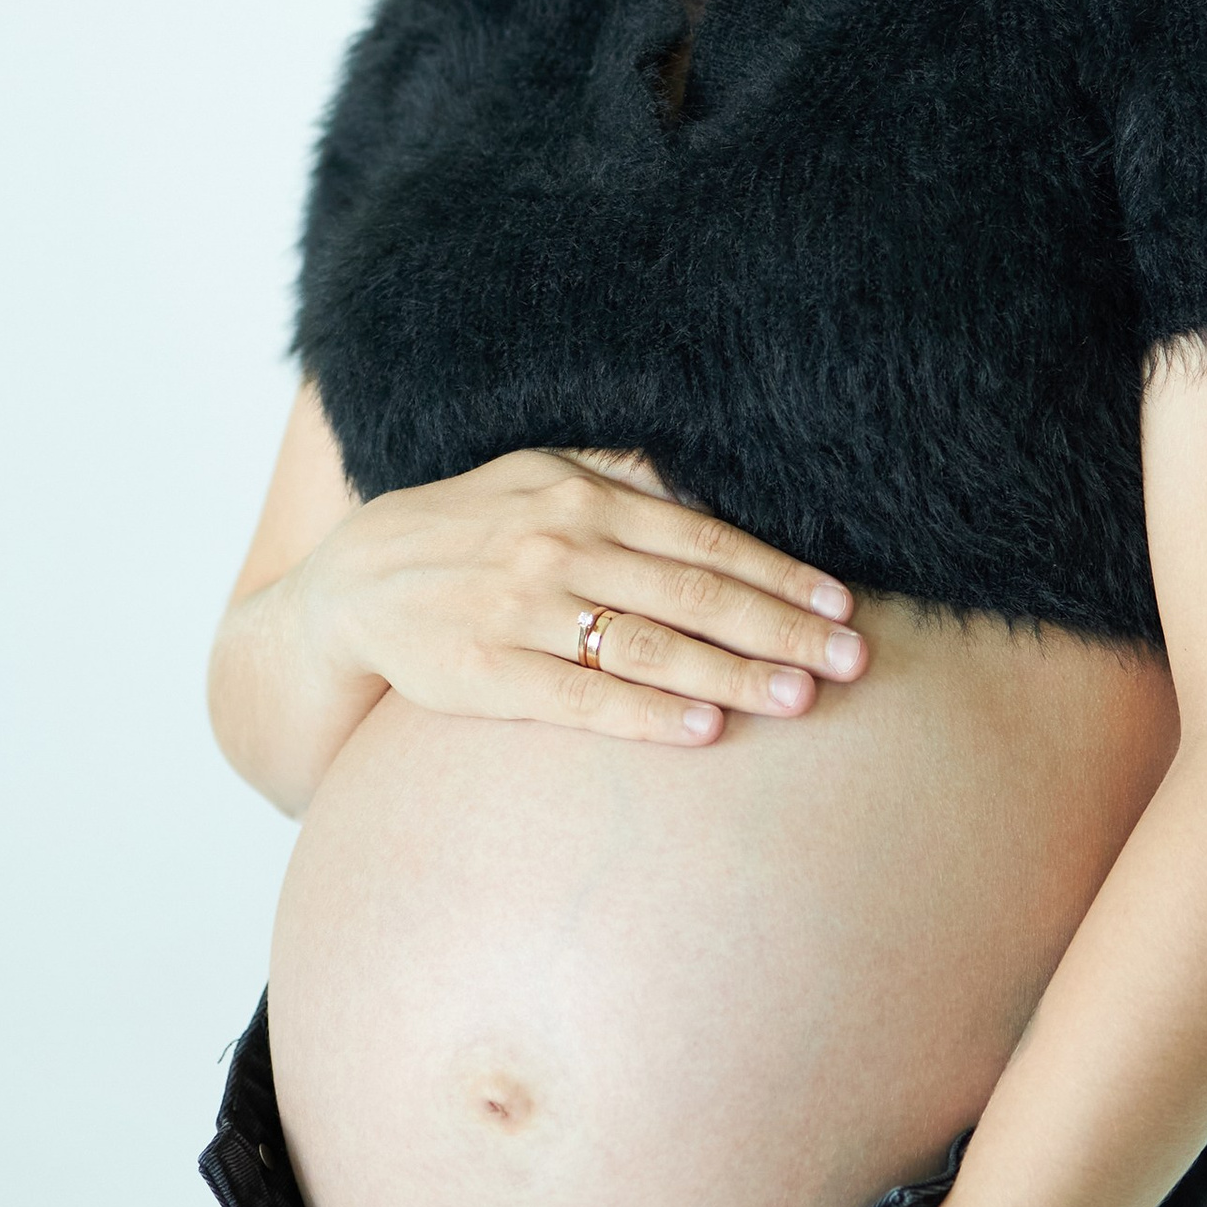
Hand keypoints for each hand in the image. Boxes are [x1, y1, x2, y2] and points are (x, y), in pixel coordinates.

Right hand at [298, 447, 867, 744]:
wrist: (354, 584)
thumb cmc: (467, 532)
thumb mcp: (537, 476)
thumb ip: (622, 479)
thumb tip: (710, 487)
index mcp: (581, 495)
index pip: (704, 539)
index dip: (780, 575)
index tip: (842, 607)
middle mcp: (559, 545)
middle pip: (693, 593)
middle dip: (781, 630)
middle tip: (852, 662)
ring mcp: (521, 610)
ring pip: (649, 646)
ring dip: (732, 674)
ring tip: (800, 700)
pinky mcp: (488, 673)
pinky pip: (582, 698)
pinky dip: (648, 715)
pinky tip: (705, 730)